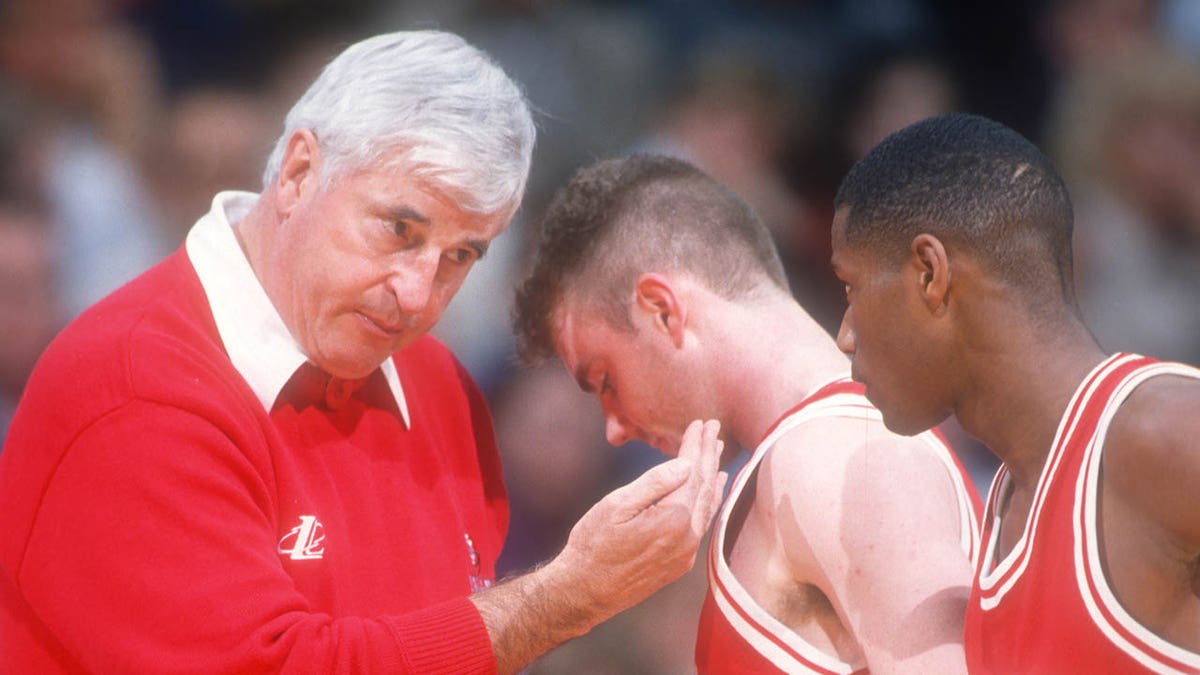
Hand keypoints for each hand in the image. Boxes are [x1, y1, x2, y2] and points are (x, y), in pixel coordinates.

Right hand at [548, 419, 726, 622]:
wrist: (585, 591)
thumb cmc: (593, 545)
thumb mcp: (617, 505)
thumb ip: (654, 483)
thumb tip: (686, 463)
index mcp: (672, 518)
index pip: (692, 472)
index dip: (695, 446)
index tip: (699, 424)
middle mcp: (687, 537)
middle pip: (704, 487)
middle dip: (708, 455)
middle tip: (713, 429)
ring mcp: (686, 553)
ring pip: (707, 506)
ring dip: (712, 477)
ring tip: (717, 454)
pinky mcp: (681, 563)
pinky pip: (702, 525)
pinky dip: (708, 502)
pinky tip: (710, 491)